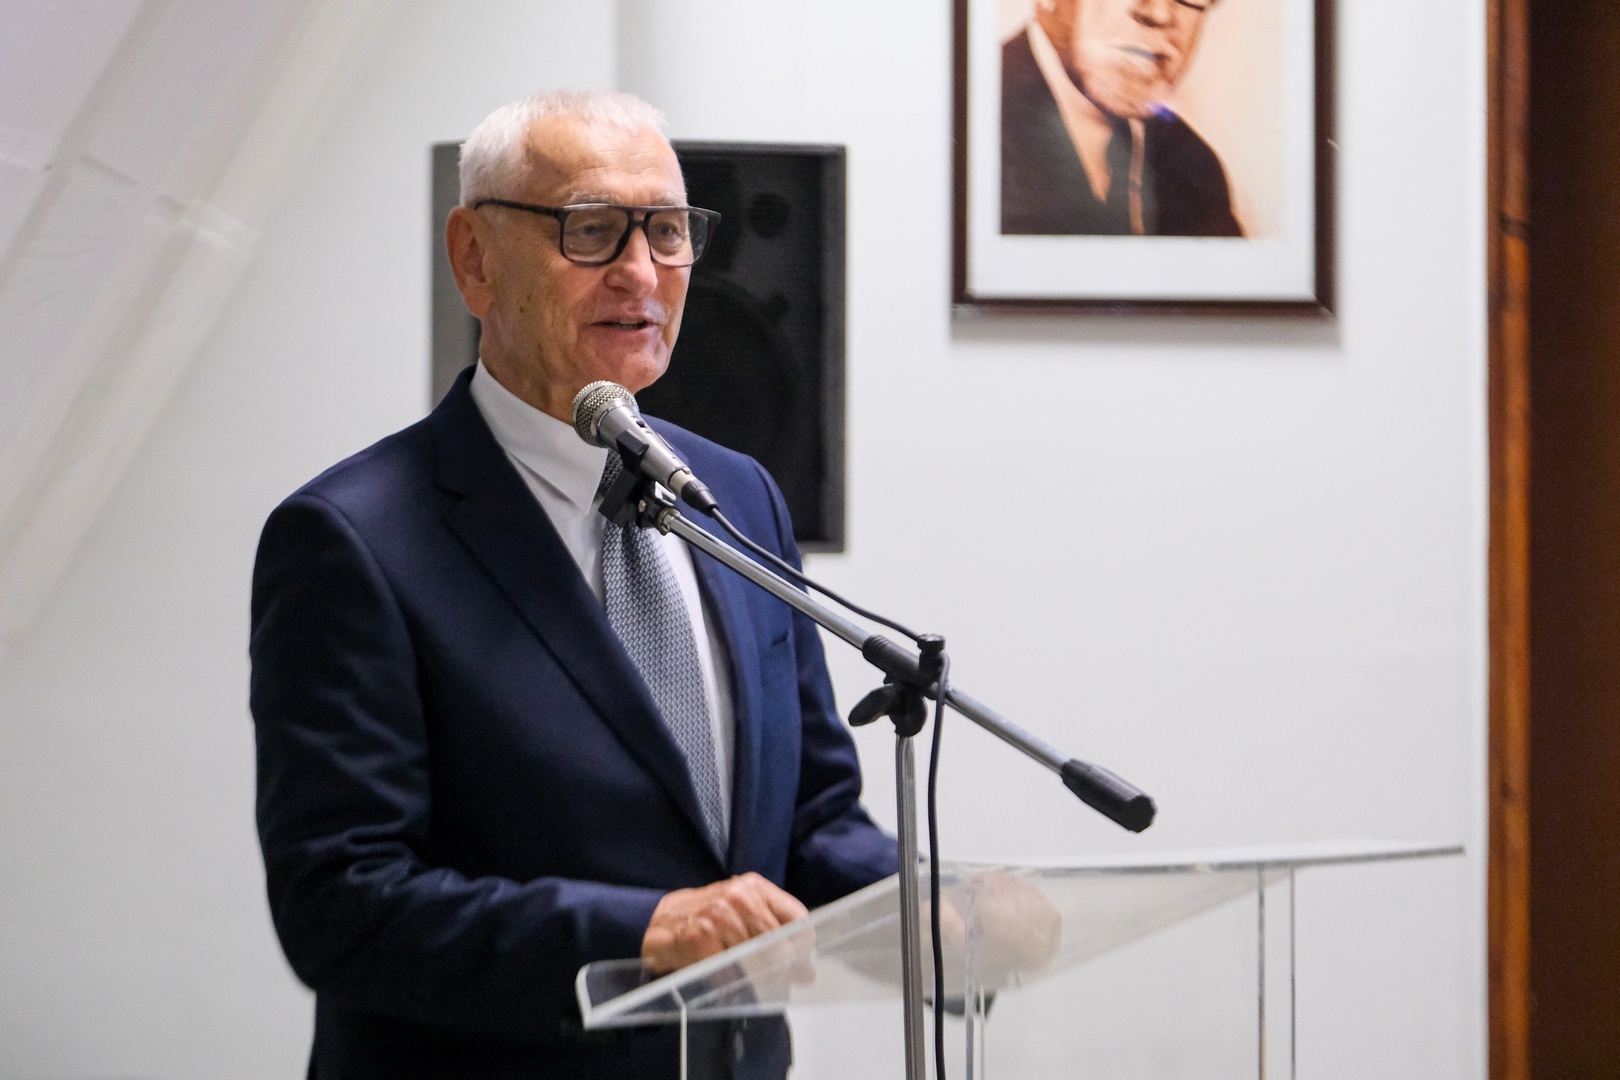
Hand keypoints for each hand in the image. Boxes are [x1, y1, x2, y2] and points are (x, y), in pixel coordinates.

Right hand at [641, 872, 809, 974]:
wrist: (657, 920)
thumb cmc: (707, 917)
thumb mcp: (742, 910)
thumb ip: (774, 933)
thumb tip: (808, 974)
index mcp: (755, 887)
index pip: (797, 917)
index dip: (803, 946)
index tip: (801, 963)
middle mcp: (739, 898)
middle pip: (778, 942)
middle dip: (783, 967)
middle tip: (779, 980)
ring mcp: (719, 917)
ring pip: (755, 959)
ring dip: (756, 977)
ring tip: (748, 978)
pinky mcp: (700, 939)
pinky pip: (729, 971)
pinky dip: (732, 981)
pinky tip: (726, 978)